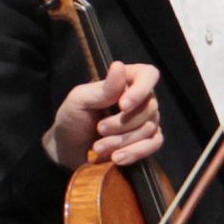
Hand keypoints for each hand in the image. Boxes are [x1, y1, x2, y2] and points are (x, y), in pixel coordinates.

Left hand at [46, 60, 162, 171]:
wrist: (69, 151)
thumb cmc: (72, 119)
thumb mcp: (79, 100)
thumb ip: (102, 87)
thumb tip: (119, 66)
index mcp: (125, 82)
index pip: (148, 75)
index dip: (140, 90)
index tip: (122, 105)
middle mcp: (141, 99)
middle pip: (150, 107)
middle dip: (122, 124)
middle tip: (99, 130)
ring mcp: (146, 120)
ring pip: (149, 128)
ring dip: (122, 141)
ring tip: (98, 147)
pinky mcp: (147, 141)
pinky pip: (153, 144)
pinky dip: (135, 152)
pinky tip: (117, 158)